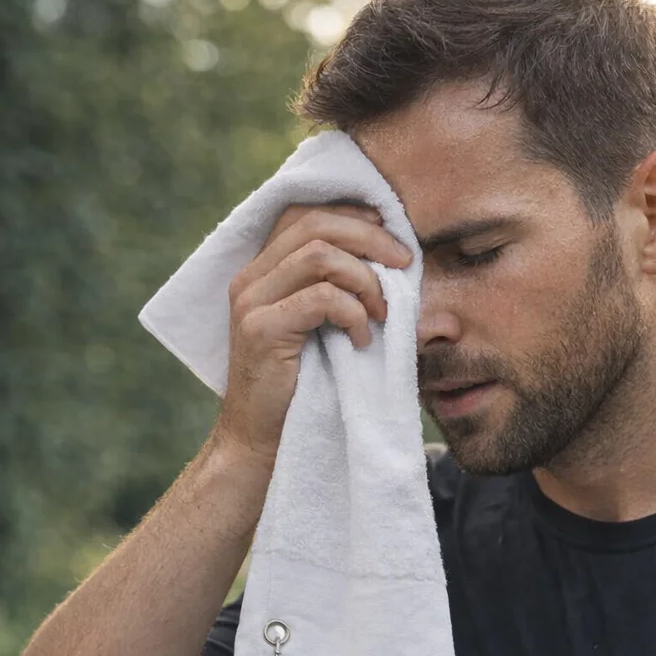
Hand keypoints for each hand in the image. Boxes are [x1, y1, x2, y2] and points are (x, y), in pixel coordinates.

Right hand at [210, 203, 411, 465]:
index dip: (354, 216)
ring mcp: (251, 302)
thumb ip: (345, 290)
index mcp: (263, 271)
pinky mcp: (261, 330)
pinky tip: (361, 341)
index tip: (393, 238)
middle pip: (316, 224)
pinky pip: (321, 298)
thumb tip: (401, 258)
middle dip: (371, 239)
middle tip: (404, 265)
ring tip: (382, 314)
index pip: (306, 213)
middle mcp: (251, 278)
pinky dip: (354, 314)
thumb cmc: (305, 386)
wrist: (262, 441)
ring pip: (321, 256)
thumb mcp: (326, 328)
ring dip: (366, 280)